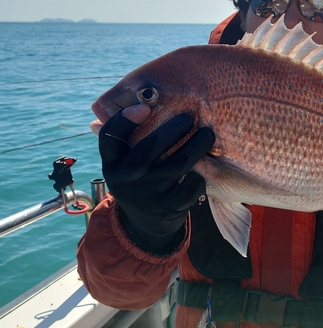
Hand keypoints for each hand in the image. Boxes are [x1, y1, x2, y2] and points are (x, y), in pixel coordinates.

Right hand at [99, 105, 214, 245]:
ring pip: (176, 166)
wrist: (146, 223)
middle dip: (172, 129)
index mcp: (111, 164)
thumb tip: (117, 105)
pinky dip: (200, 174)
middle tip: (189, 117)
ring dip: (196, 147)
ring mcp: (148, 195)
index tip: (145, 106)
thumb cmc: (138, 179)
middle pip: (148, 149)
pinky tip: (207, 164)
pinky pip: (190, 186)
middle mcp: (125, 180)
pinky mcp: (168, 207)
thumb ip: (122, 138)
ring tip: (208, 134)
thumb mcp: (123, 163)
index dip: (124, 119)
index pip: (109, 138)